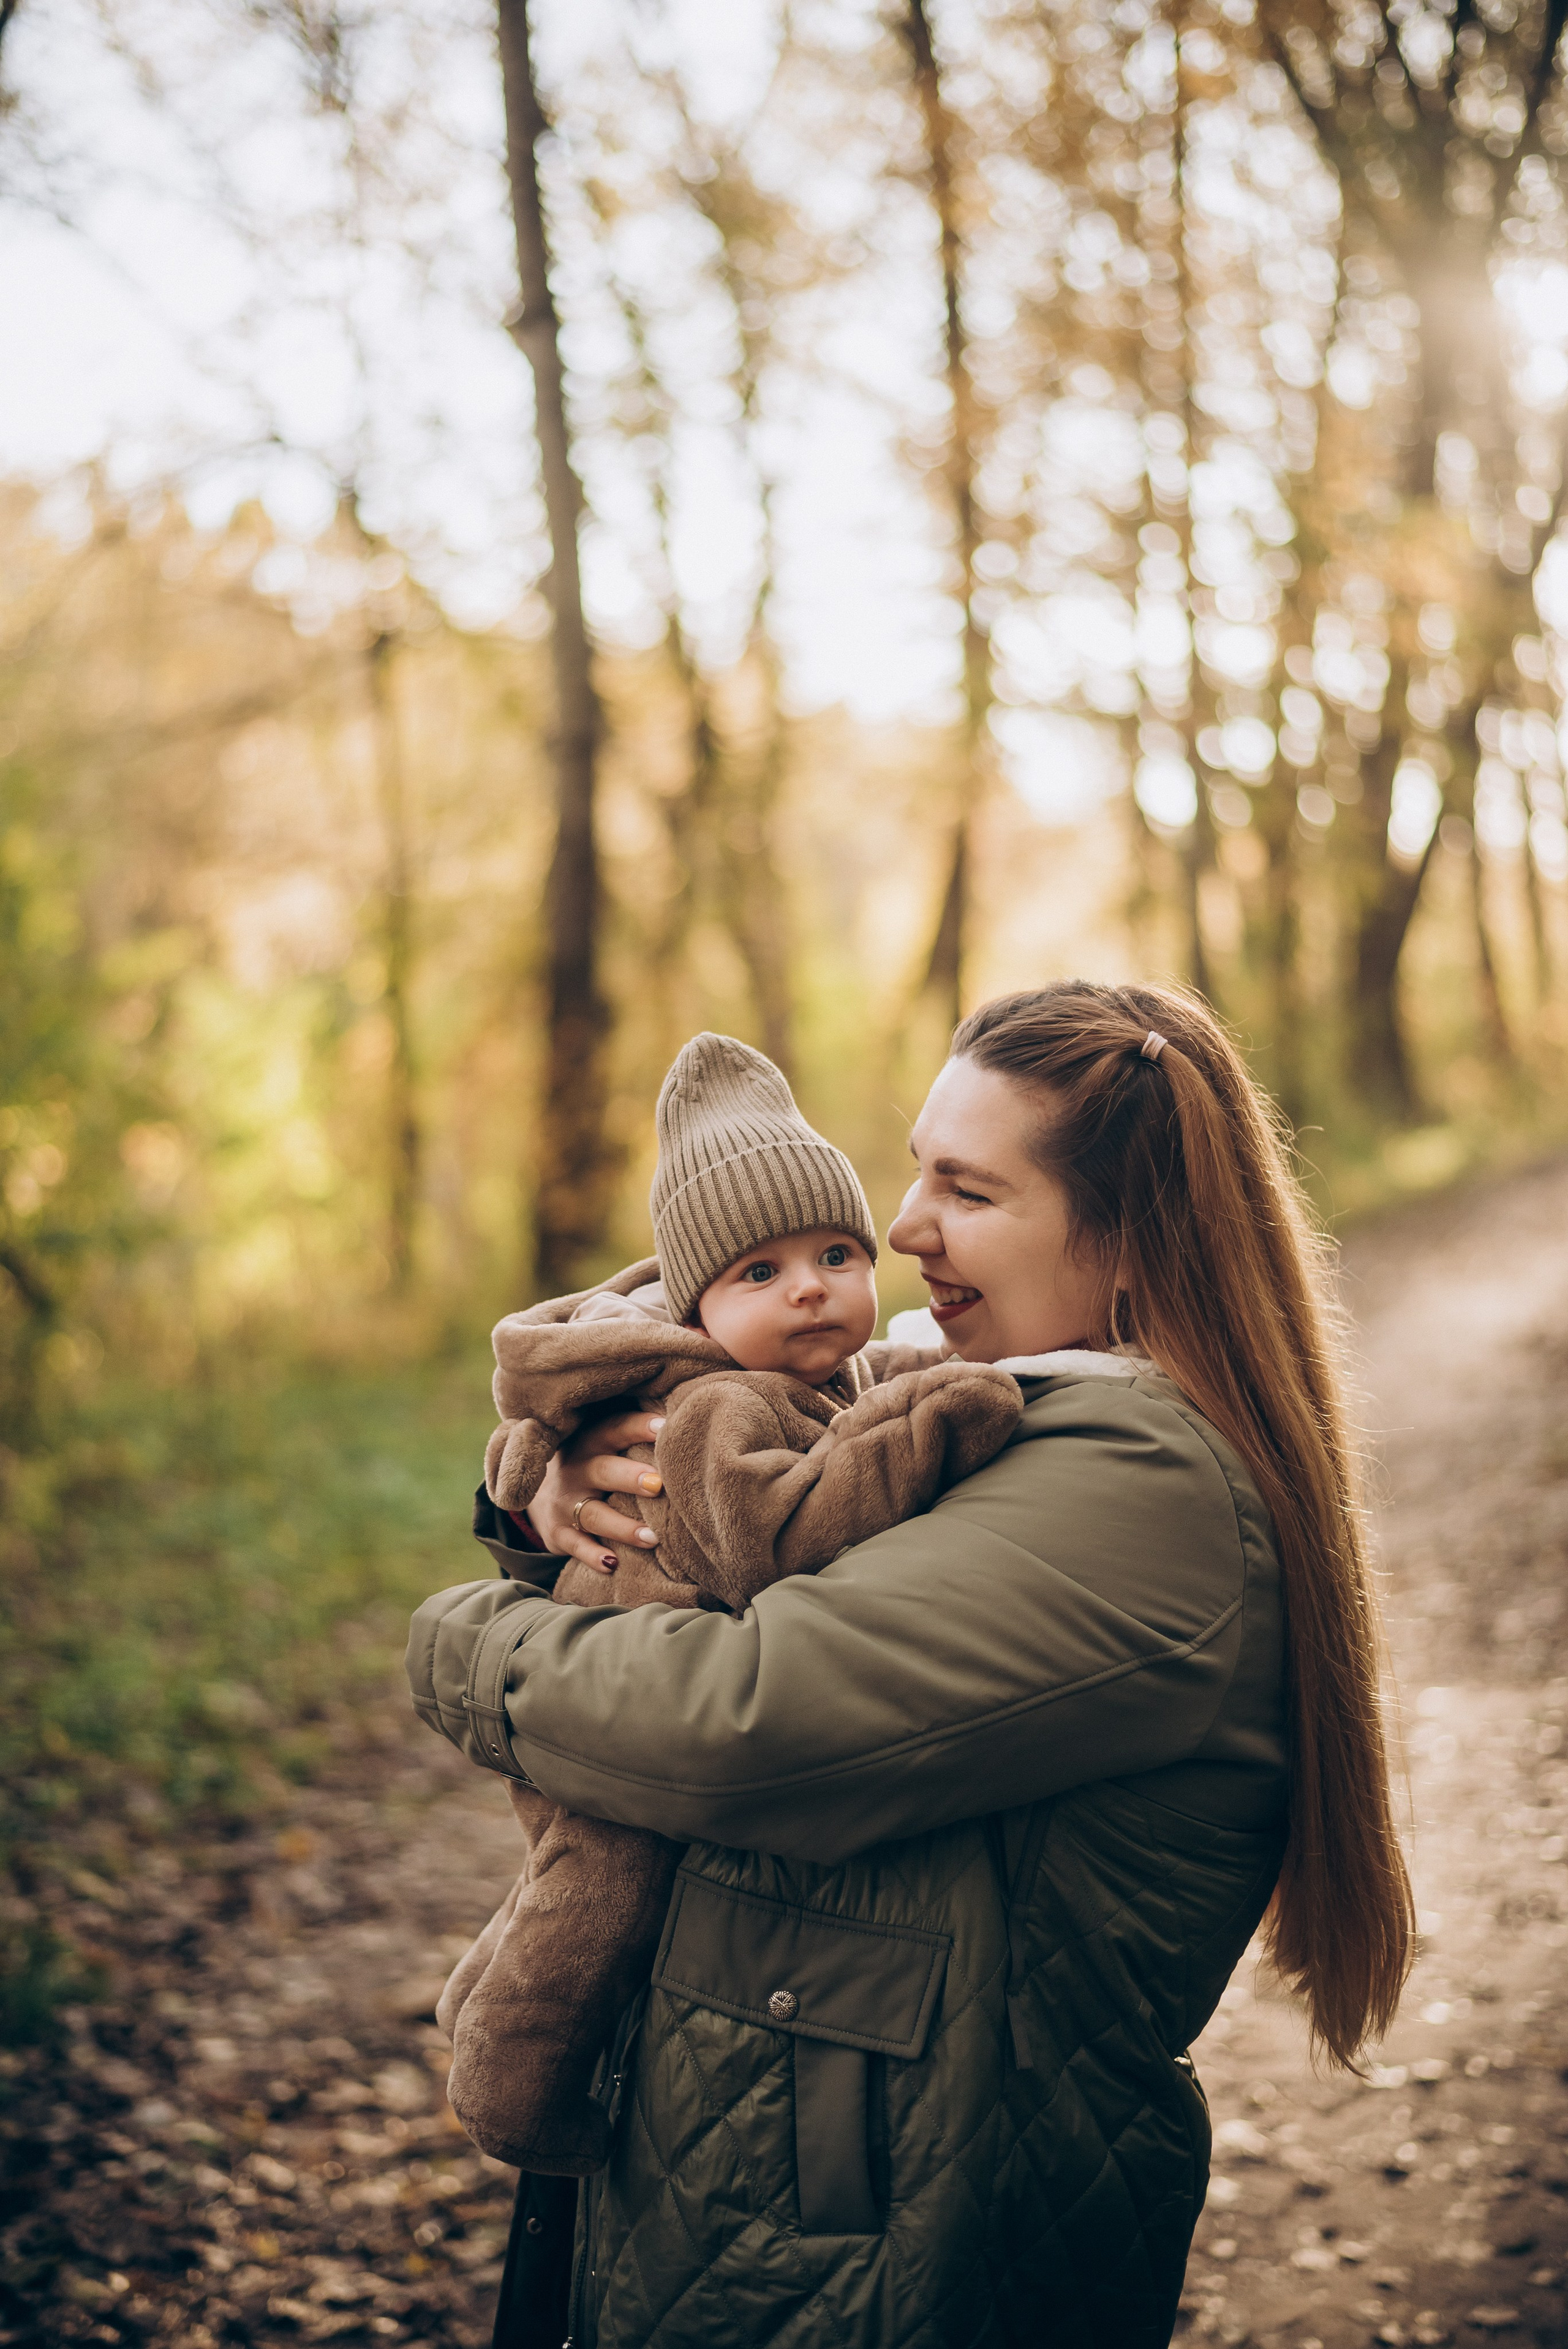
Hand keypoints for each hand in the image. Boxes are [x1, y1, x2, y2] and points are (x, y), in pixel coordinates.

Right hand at [527, 1410, 665, 1574]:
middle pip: (603, 1470)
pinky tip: (612, 1564)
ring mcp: (564, 1502)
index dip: (639, 1426)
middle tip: (659, 1484)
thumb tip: (687, 1421)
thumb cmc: (591, 1461)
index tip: (666, 1426)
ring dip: (623, 1527)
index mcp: (591, 1440)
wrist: (534, 1487)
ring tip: (653, 1537)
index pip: (615, 1429)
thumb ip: (634, 1434)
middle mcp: (576, 1469)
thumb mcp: (602, 1442)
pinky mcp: (558, 1532)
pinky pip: (575, 1545)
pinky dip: (592, 1555)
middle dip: (630, 1477)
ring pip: (594, 1514)